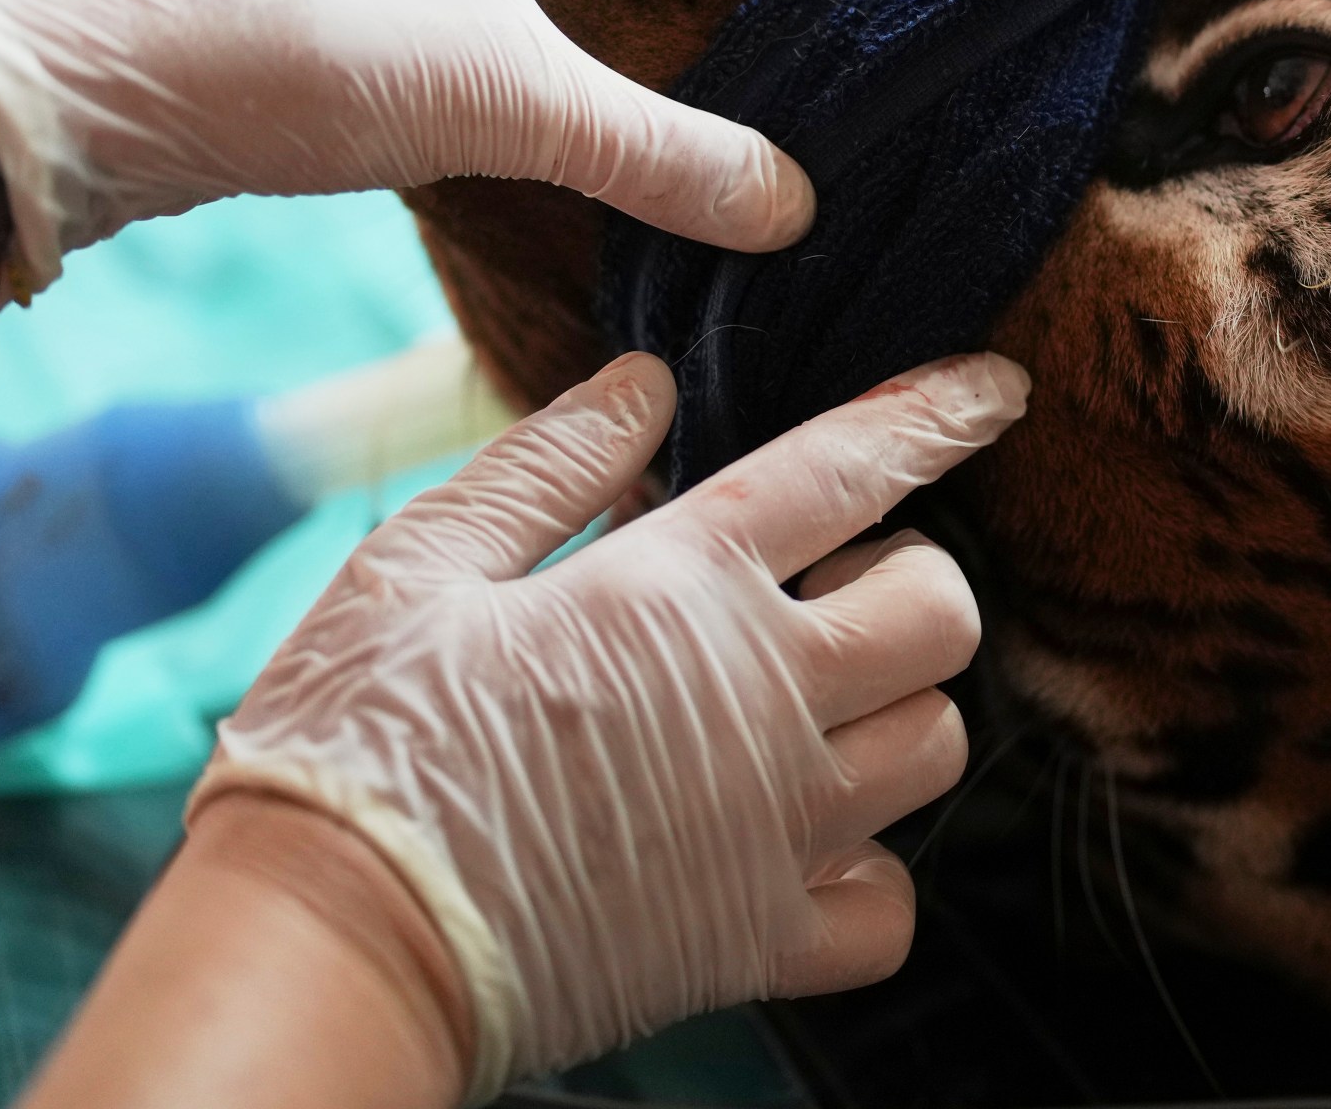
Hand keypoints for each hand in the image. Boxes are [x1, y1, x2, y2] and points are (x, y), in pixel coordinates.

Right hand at [184, 349, 1027, 1099]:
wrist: (332, 946)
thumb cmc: (354, 743)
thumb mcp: (418, 563)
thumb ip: (548, 464)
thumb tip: (647, 385)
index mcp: (681, 589)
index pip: (855, 468)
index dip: (939, 414)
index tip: (997, 389)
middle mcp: (765, 700)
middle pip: (942, 612)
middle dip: (914, 578)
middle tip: (829, 586)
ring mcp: (778, 828)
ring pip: (937, 746)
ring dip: (898, 708)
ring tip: (809, 701)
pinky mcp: (760, 941)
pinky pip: (887, 904)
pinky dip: (868, 870)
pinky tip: (800, 838)